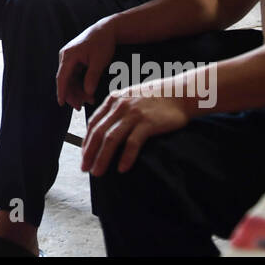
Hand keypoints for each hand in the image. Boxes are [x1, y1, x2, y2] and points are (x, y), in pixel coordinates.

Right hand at [57, 20, 117, 109]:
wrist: (106, 30)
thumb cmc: (102, 43)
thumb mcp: (99, 61)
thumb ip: (92, 77)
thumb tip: (87, 92)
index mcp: (69, 56)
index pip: (62, 77)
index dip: (61, 91)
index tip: (61, 103)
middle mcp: (65, 57)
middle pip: (65, 80)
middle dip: (73, 94)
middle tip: (80, 107)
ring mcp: (69, 58)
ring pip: (70, 79)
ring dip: (78, 90)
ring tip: (89, 101)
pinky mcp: (74, 60)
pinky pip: (74, 75)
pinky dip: (80, 84)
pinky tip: (88, 93)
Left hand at [79, 83, 194, 175]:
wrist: (180, 93)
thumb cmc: (155, 98)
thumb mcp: (130, 97)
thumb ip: (117, 109)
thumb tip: (104, 129)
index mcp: (113, 100)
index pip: (93, 123)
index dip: (86, 141)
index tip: (83, 156)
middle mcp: (120, 106)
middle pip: (99, 133)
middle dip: (89, 153)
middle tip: (85, 169)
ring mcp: (134, 114)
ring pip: (111, 139)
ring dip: (102, 158)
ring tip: (98, 172)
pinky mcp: (148, 123)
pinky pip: (133, 142)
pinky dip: (126, 157)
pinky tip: (122, 168)